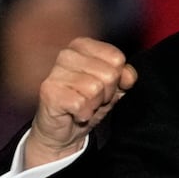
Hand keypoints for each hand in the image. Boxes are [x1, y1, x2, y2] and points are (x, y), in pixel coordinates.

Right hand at [24, 37, 137, 167]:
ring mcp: (56, 72)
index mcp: (83, 46)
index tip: (105, 87)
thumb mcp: (112, 88)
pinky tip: (75, 113)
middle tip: (93, 99)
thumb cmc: (87, 104)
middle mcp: (67, 54)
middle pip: (109, 74)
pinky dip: (83, 114)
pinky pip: (81, 104)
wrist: (64, 131)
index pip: (116, 58)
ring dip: (94, 104)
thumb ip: (124, 77)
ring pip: (95, 89)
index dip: (117, 78)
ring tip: (84, 105)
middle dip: (106, 93)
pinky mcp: (49, 91)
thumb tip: (128, 76)